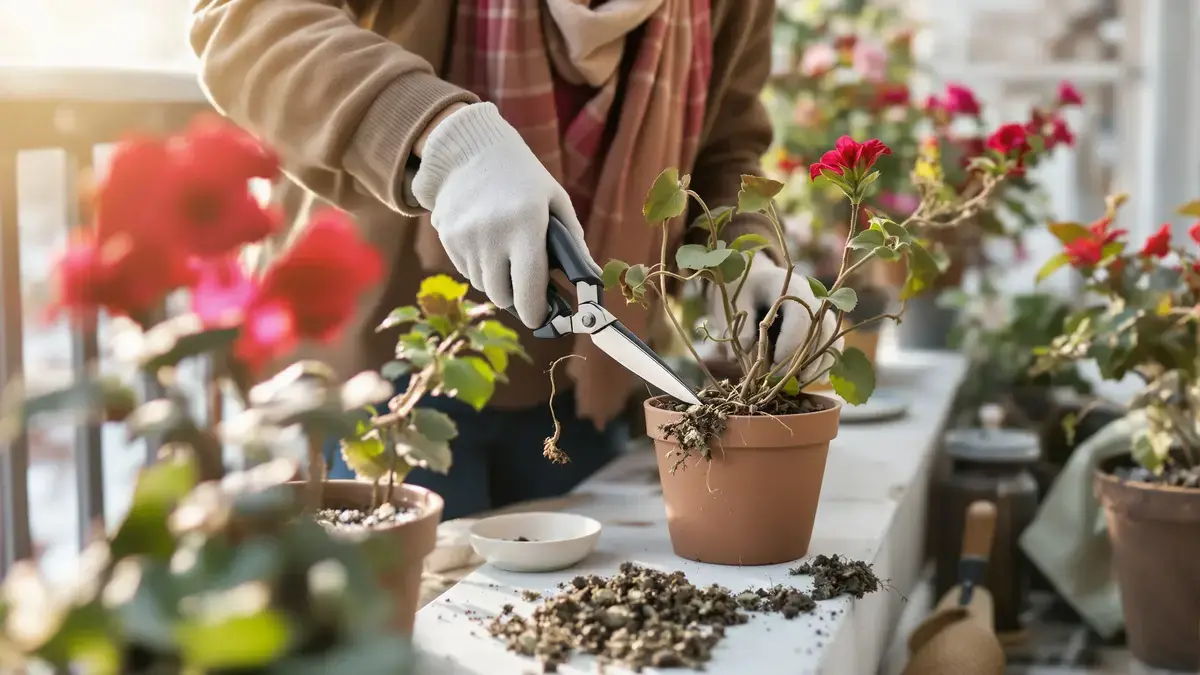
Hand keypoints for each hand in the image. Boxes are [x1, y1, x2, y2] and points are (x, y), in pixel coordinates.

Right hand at [412, 103, 596, 328]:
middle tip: (527, 289)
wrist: (469, 150)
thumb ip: (573, 241)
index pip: (529, 289)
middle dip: (518, 299)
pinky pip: (467, 271)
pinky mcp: (447, 237)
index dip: (536, 312)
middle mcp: (493, 235)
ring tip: (507, 258)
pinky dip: (480, 268)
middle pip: (503, 296)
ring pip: (484, 286)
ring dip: (499, 282)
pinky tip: (488, 244)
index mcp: (526, 225)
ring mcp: (466, 238)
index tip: (541, 319)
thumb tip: (588, 280)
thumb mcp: (554, 200)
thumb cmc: (523, 177)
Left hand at [705, 258, 842, 383]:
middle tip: (786, 382)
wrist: (756, 279)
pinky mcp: (822, 326)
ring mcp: (821, 313)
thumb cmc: (743, 289)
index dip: (790, 345)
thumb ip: (740, 325)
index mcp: (792, 289)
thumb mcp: (736, 302)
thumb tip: (743, 352)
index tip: (773, 365)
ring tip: (798, 384)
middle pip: (823, 331)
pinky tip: (811, 380)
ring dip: (818, 365)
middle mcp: (813, 299)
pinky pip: (833, 346)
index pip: (800, 318)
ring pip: (832, 340)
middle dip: (807, 360)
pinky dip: (824, 364)